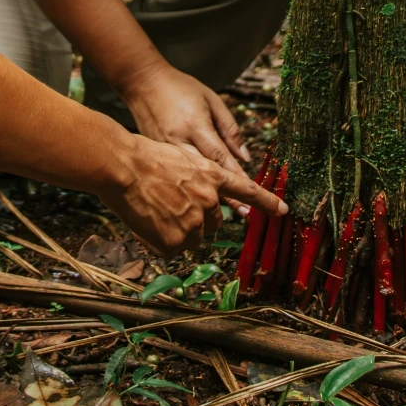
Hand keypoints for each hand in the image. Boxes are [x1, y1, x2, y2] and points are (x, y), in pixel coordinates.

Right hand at [100, 137, 287, 256]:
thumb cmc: (144, 156)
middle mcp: (209, 200)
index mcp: (213, 175)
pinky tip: (148, 224)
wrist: (122, 166)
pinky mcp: (177, 240)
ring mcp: (194, 222)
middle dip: (198, 219)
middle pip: (215, 222)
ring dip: (180, 232)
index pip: (247, 190)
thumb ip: (200, 178)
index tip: (284, 210)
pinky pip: (175, 250)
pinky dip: (162, 243)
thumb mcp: (182, 157)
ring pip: (195, 238)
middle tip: (171, 204)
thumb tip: (205, 197)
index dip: (267, 202)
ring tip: (156, 212)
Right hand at [124, 63, 254, 208]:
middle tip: (245, 214)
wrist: (141, 82)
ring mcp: (164, 150)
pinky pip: (174, 175)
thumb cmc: (180, 88)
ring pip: (189, 180)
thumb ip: (229, 129)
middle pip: (207, 174)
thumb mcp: (212, 101)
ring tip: (222, 217)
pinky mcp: (154, 154)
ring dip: (207, 198)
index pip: (221, 157)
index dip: (238, 178)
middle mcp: (179, 141)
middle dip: (226, 197)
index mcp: (196, 125)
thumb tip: (244, 157)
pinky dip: (186, 189)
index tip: (254, 196)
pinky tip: (195, 204)